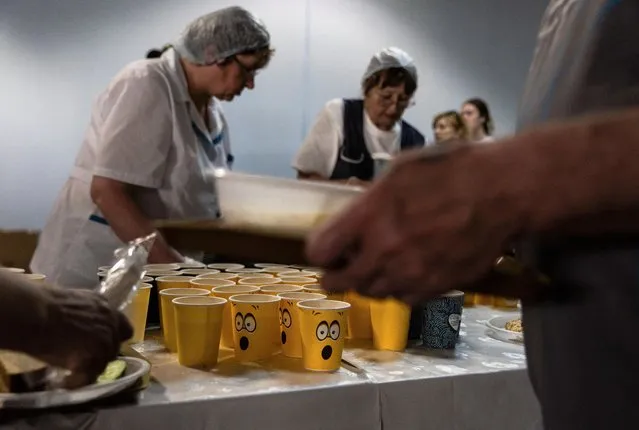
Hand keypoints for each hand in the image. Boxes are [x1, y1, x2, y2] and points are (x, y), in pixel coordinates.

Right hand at [33, 288, 132, 387]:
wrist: (34, 314)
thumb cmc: (42, 305)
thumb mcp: (72, 304)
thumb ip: (83, 317)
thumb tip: (79, 330)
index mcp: (104, 307)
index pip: (122, 326)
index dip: (113, 337)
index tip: (101, 344)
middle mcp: (110, 322)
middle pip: (114, 346)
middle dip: (100, 354)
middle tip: (83, 360)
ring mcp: (105, 340)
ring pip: (103, 362)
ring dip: (89, 368)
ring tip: (72, 374)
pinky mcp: (95, 357)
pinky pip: (90, 376)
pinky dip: (78, 381)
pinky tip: (65, 382)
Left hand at [305, 144, 527, 303]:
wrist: (504, 192)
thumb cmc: (454, 170)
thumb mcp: (401, 170)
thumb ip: (371, 198)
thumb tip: (355, 215)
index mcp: (370, 215)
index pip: (321, 250)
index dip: (319, 252)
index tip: (324, 250)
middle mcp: (385, 250)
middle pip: (341, 282)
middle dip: (335, 276)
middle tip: (338, 270)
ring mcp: (411, 273)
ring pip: (373, 292)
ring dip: (367, 282)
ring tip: (374, 268)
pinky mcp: (436, 287)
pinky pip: (404, 299)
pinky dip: (398, 289)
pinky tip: (405, 273)